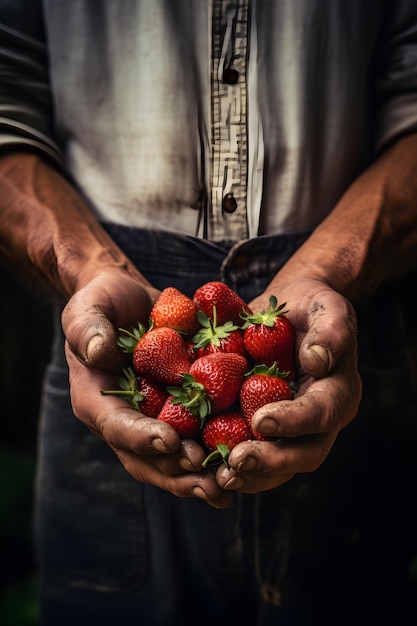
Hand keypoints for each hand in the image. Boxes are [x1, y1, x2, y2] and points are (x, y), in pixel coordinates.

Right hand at [62, 270, 231, 507]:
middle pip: (148, 459)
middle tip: (209, 481)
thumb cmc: (103, 301)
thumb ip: (87, 329)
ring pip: (175, 460)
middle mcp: (127, 419)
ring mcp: (155, 419)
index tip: (170, 441)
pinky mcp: (182, 411)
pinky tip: (250, 461)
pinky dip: (221, 451)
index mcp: (98, 401)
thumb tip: (98, 352)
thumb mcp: (88, 308)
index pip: (116, 426)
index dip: (141, 438)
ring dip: (202, 476)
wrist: (131, 302)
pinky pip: (200, 436)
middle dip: (178, 472)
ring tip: (231, 484)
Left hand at [215, 278, 361, 492]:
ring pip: (279, 467)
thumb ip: (330, 331)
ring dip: (249, 475)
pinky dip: (232, 466)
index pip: (322, 413)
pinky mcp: (267, 432)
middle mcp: (320, 420)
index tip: (261, 420)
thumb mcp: (328, 308)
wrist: (293, 311)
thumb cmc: (312, 306)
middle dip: (270, 462)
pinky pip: (254, 457)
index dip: (294, 421)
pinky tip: (204, 465)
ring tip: (217, 475)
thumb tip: (317, 362)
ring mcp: (294, 431)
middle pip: (304, 454)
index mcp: (339, 392)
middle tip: (236, 462)